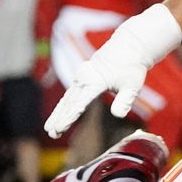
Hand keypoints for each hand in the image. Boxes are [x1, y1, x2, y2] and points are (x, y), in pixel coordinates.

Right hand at [43, 5, 181, 136]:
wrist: (129, 48)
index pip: (80, 103)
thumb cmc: (131, 68)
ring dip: (58, 114)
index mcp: (95, 81)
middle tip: (51, 133)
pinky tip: (57, 116)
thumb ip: (125, 100)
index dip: (69, 117)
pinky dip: (63, 106)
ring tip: (49, 129)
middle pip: (69, 102)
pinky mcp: (81, 77)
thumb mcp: (132, 86)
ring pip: (66, 98)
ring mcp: (81, 77)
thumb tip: (118, 115)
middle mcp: (84, 78)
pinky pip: (69, 94)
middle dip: (59, 118)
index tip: (60, 128)